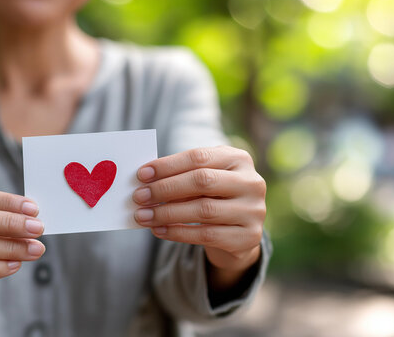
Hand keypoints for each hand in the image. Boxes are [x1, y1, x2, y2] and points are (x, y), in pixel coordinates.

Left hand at [133, 146, 265, 289]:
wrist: (240, 232)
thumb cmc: (215, 198)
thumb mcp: (205, 180)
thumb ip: (182, 176)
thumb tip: (145, 181)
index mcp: (240, 159)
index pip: (199, 157)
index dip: (168, 165)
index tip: (142, 174)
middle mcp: (251, 182)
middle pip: (203, 181)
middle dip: (166, 188)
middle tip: (139, 196)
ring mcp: (254, 210)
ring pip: (204, 210)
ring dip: (167, 213)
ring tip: (143, 215)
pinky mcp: (249, 237)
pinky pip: (206, 235)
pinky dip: (178, 232)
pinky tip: (159, 230)